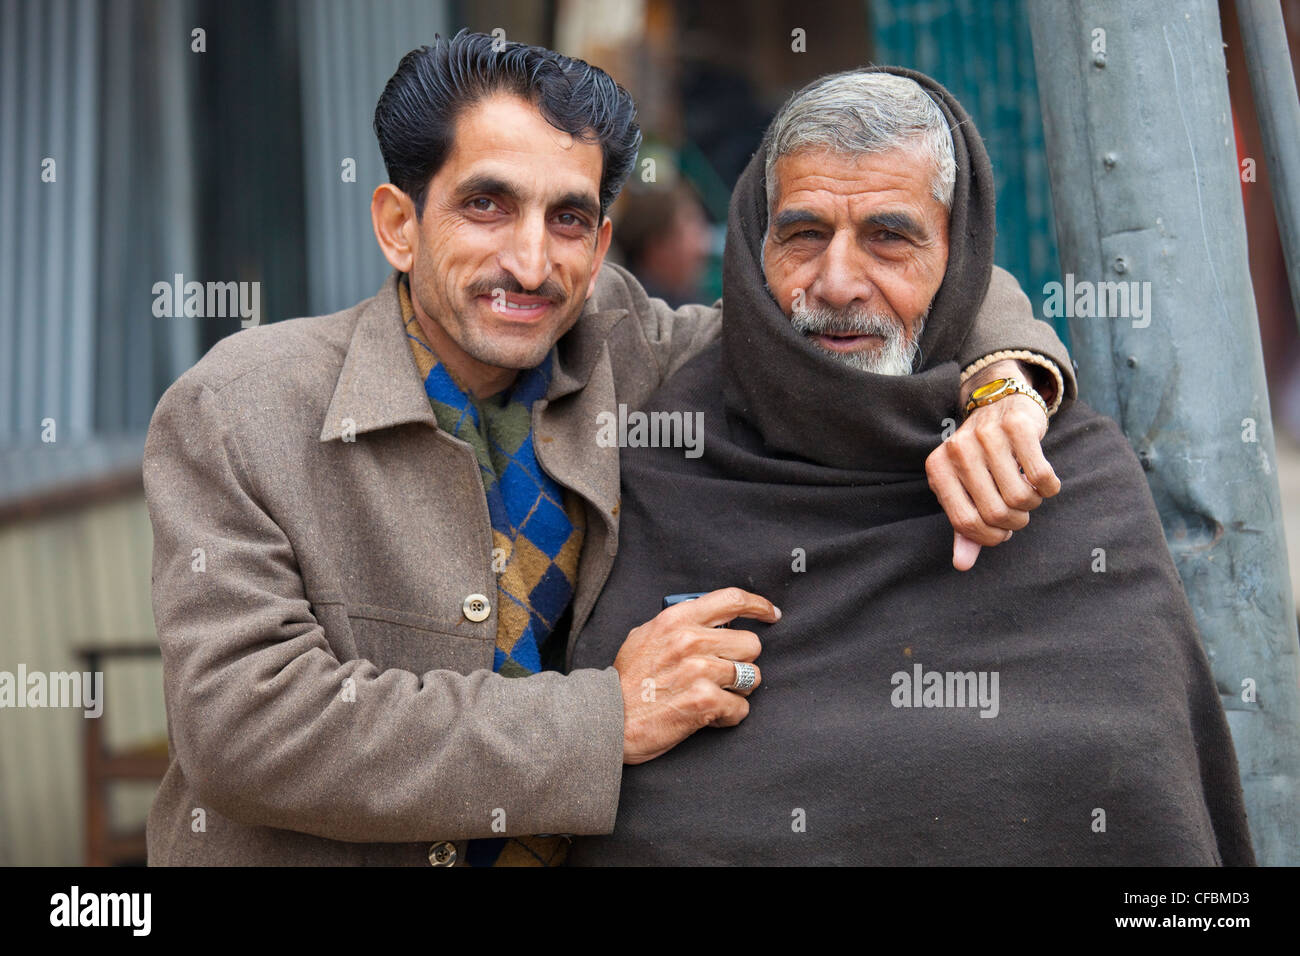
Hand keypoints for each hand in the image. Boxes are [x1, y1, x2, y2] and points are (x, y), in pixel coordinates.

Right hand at [614, 587, 778, 764]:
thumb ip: (678, 624)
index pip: (732, 600)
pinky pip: (741, 707)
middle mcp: (690, 640)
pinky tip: (709, 716)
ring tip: (712, 695)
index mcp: (677, 619)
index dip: (759, 606)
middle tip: (722, 674)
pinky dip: (729, 716)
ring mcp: (699, 670)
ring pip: (751, 676)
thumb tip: (712, 620)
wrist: (607, 720)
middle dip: (741, 661)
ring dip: (736, 690)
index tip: (771, 614)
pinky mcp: (705, 701)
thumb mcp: (645, 636)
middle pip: (751, 643)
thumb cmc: (626, 682)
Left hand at [926, 391, 1060, 570]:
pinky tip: (1044, 482)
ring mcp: (986, 435)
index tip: (1001, 534)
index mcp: (937, 469)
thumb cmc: (981, 458)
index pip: (965, 523)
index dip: (989, 538)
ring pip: (1020, 496)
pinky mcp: (1017, 426)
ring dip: (1032, 505)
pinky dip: (1048, 487)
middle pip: (995, 513)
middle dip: (1014, 523)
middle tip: (1019, 514)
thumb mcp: (965, 490)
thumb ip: (964, 527)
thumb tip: (962, 564)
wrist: (998, 404)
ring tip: (1029, 495)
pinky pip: (1041, 475)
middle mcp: (957, 450)